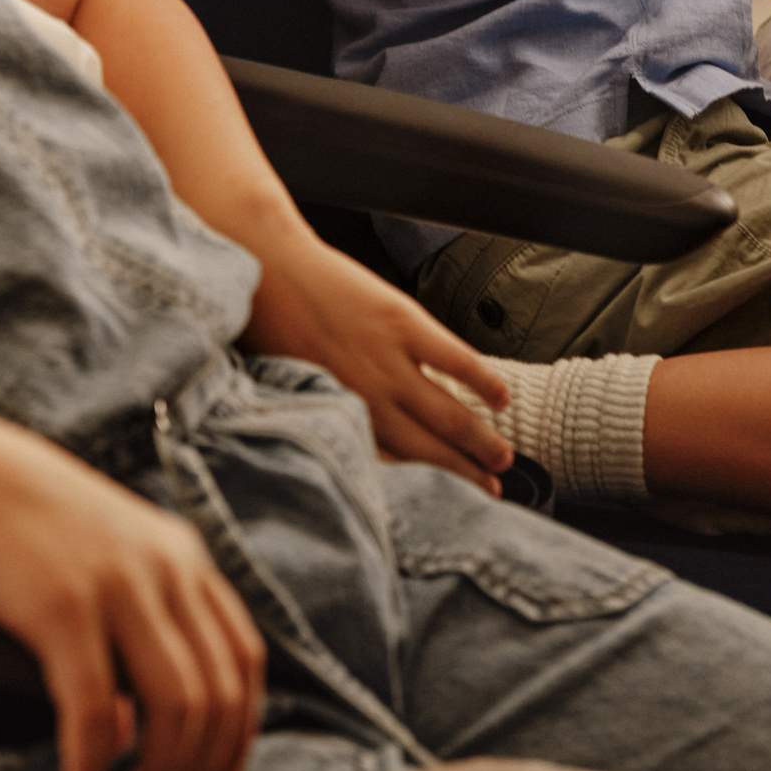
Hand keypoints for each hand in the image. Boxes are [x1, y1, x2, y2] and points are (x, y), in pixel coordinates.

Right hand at [0, 397, 265, 770]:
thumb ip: (133, 614)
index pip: (244, 658)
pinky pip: (97, 711)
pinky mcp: (62, 607)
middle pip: (216, 697)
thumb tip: (136, 722)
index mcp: (181, 553)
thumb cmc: (8, 522)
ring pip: (174, 712)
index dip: (241, 732)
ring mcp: (118, 584)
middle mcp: (165, 567)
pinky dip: (94, 768)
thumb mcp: (96, 551)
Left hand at [242, 233, 514, 491]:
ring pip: (448, 415)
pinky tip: (501, 399)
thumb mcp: (296, 387)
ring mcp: (388, 362)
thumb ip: (334, 413)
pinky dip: (483, 381)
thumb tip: (365, 439)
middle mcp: (366, 400)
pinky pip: (455, 360)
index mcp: (340, 417)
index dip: (426, 485)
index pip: (393, 465)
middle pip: (428, 450)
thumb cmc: (271, 327)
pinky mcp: (403, 324)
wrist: (267, 269)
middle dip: (464, 475)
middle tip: (492, 492)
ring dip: (480, 441)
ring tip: (503, 459)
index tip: (450, 502)